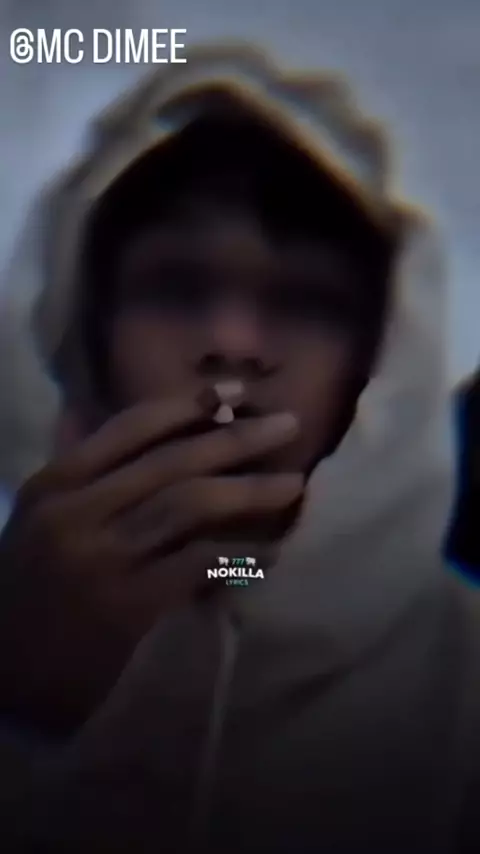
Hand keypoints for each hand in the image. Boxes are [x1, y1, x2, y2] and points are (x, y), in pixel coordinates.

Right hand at [0, 389, 302, 728]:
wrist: (2, 680)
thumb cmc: (26, 595)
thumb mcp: (38, 523)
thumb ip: (86, 475)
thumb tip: (147, 431)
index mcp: (54, 484)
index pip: (130, 427)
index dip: (188, 405)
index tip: (236, 393)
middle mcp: (77, 511)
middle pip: (171, 460)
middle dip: (236, 438)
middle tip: (288, 424)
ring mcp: (103, 558)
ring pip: (189, 504)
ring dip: (249, 491)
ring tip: (295, 484)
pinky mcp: (128, 606)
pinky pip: (198, 566)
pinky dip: (240, 557)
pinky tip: (272, 553)